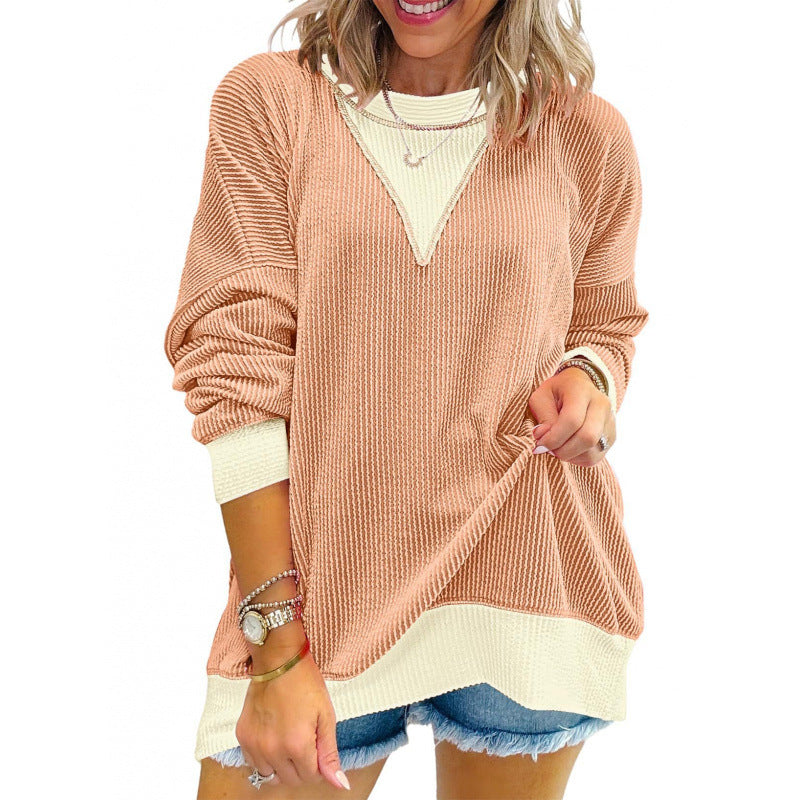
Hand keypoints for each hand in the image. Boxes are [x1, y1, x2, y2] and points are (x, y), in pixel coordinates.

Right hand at [235, 626, 350, 791]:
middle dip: (301, 766)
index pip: (311, 777)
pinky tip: (273, 738)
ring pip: (270, 776)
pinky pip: (253, 763)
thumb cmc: (305, 683)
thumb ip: (329, 753)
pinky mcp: (242, 736)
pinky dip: (264, 758)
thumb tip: (339, 784)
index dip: (318, 764)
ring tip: (288, 739)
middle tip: (305, 740)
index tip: (318, 747)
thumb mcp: (326, 715)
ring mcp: (254, 744)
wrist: (279, 660)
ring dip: (281, 765)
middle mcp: (273, 750)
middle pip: (291, 780)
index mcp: (297, 745)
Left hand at [527, 365, 615, 466]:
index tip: (539, 444)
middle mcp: (601, 405)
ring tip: (556, 448)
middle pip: (588, 437)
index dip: (554, 438)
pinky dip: (577, 459)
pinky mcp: (611, 436)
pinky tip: (567, 450)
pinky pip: (595, 457)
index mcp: (582, 391)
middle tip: (547, 449)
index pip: (572, 420)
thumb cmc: (556, 392)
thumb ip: (543, 417)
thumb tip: (544, 438)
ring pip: (592, 451)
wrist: (578, 385)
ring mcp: (610, 421)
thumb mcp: (541, 397)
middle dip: (563, 450)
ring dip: (569, 456)